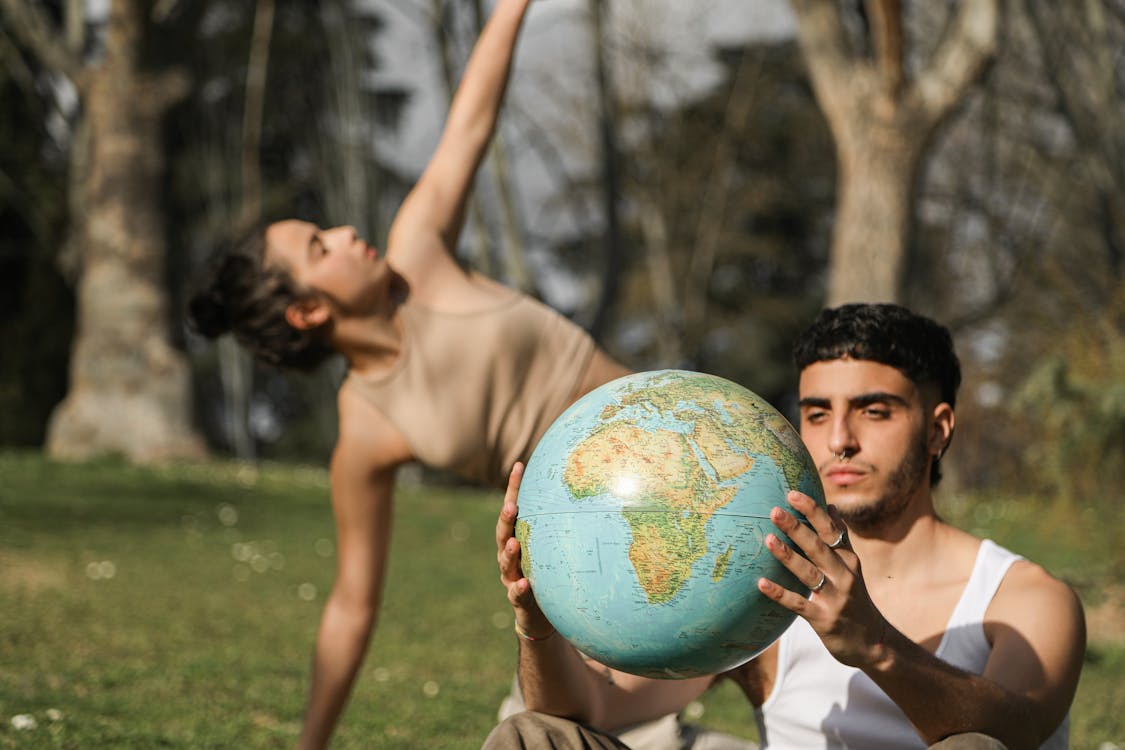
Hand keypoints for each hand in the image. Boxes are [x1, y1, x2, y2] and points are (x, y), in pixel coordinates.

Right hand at [496, 463, 554, 639]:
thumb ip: (564, 525)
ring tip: (515, 543)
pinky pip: (517, 594)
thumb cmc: (550, 574)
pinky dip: (519, 588)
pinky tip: (525, 583)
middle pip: (504, 533)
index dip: (514, 488)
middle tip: (511, 506)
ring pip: (506, 562)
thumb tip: (592, 490)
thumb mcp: (555, 549)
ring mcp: (512, 577)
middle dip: (506, 519)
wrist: (540, 615)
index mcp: (519, 538)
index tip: (519, 466)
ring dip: (510, 553)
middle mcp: (510, 555)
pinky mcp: (518, 600)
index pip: (514, 509)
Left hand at [757, 490, 887, 668]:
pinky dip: (780, 594)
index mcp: (848, 559)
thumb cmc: (854, 598)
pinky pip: (799, 605)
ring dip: (788, 556)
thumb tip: (830, 507)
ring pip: (809, 574)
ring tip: (769, 540)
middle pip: (818, 547)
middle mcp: (844, 576)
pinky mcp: (824, 620)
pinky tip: (761, 584)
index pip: (830, 530)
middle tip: (775, 510)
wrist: (872, 642)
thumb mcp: (851, 567)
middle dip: (797, 528)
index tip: (792, 493)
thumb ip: (840, 539)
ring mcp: (835, 598)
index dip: (812, 511)